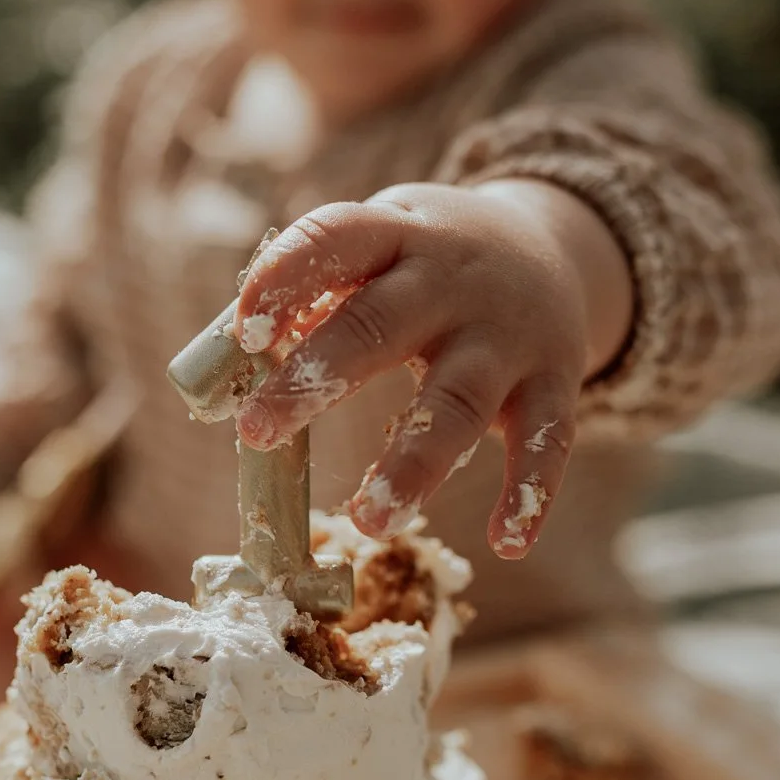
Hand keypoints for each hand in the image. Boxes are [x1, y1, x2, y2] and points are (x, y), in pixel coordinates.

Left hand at [232, 180, 631, 558]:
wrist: (557, 249)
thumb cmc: (427, 264)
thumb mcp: (378, 250)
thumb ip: (311, 298)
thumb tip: (223, 366)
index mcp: (396, 235)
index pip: (337, 238)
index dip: (287, 278)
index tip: (244, 330)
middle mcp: (454, 281)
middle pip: (380, 327)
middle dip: (317, 378)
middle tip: (255, 434)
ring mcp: (508, 335)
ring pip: (460, 402)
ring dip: (415, 464)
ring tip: (370, 521)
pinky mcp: (554, 382)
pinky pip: (547, 442)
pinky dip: (530, 494)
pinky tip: (506, 543)